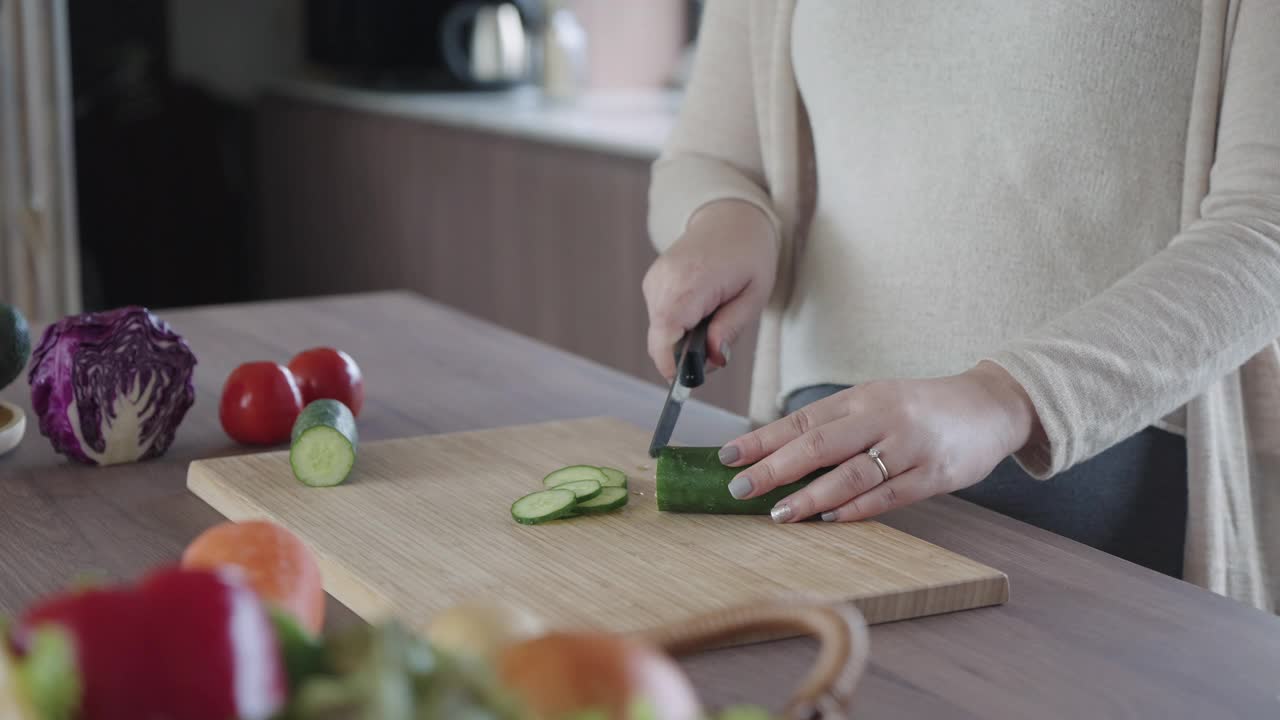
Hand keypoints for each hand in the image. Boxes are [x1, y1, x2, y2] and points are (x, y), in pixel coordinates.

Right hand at [642, 199, 777, 379]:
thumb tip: (711, 359)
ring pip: (659, 333)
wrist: (731, 219)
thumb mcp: (754, 296)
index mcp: (691, 282)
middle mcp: (664, 280)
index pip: (665, 335)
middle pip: (660, 340)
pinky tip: (701, 310)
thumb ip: (731, 329)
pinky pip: (660, 320)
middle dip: (685, 356)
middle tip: (717, 347)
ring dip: (683, 340)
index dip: (673, 364)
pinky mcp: (652, 283)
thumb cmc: (749, 255)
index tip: (690, 380)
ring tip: (714, 319)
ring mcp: (654, 280)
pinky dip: (678, 326)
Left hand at [718, 362, 1041, 522]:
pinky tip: (830, 519)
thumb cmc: (921, 409)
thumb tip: (779, 456)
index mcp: (861, 397)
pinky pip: (890, 495)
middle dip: (775, 468)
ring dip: (810, 495)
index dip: (762, 439)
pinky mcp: (935, 474)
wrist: (991, 406)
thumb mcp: (876, 404)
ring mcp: (909, 446)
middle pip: (819, 444)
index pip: (802, 420)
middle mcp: (882, 417)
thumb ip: (836, 427)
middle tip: (741, 488)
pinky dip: (857, 509)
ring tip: (778, 513)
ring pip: (852, 473)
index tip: (727, 456)